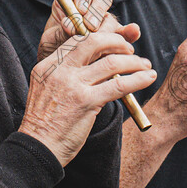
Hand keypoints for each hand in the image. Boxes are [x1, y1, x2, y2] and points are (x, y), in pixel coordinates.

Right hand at [20, 28, 156, 166]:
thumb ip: (66, 75)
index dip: (101, 38)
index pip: (78, 40)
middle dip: (117, 42)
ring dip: (134, 61)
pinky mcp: (86, 102)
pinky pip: (119, 85)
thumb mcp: (47, 90)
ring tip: (146, 65)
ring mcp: (73, 85)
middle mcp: (59, 71)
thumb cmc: (45, 124)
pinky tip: (148, 78)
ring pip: (111, 63)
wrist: (38, 148)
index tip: (115, 44)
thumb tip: (96, 64)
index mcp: (48, 65)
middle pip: (94, 42)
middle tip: (130, 50)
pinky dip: (137, 79)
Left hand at [37, 0, 140, 61]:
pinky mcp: (115, 36)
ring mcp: (104, 21)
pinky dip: (130, 32)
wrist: (58, 70)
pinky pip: (126, 32)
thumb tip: (72, 26)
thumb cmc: (52, 49)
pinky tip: (133, 32)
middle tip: (89, 26)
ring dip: (106, 28)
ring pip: (111, 17)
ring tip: (98, 41)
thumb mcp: (51, 39)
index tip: (80, 9)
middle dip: (96, 11)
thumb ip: (62, 31)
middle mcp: (90, 7)